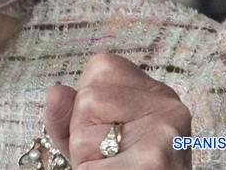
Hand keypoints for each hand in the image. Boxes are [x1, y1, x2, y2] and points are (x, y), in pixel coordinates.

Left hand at [43, 53, 190, 167]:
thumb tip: (56, 92)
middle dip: (84, 132)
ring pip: (85, 127)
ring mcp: (163, 134)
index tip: (109, 133)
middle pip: (89, 96)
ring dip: (85, 156)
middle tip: (112, 157)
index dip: (88, 105)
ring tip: (115, 167)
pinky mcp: (153, 162)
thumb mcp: (94, 142)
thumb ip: (68, 116)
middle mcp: (168, 106)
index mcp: (158, 94)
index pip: (101, 66)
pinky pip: (90, 164)